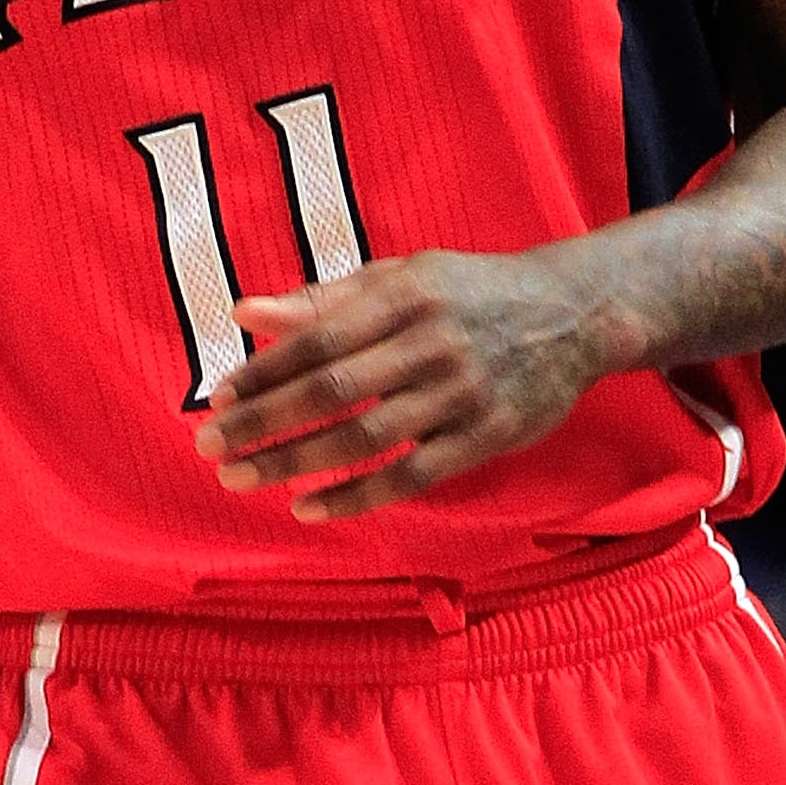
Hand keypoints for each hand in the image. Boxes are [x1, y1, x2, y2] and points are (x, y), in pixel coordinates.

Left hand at [194, 252, 603, 520]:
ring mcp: (461, 394)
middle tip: (211, 447)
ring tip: (242, 478)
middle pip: (332, 391)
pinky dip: (356, 496)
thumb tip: (243, 312)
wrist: (575, 314)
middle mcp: (431, 344)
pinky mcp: (485, 437)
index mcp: (405, 297)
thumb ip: (322, 299)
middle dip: (264, 423)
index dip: (263, 372)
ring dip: (295, 463)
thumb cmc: (468, 293)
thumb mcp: (401, 278)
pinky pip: (410, 477)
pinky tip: (309, 506)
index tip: (218, 399)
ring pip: (364, 439)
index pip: (318, 340)